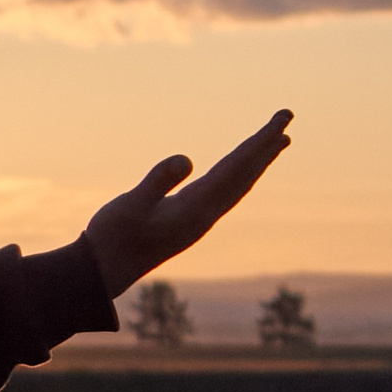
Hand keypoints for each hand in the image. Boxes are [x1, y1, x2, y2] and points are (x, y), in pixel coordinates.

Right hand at [85, 109, 292, 297]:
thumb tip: (186, 159)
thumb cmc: (113, 237)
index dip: (260, 143)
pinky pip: (224, 193)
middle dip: (267, 146)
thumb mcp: (130, 205)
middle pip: (245, 174)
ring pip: (238, 185)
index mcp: (197, 207)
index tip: (282, 122)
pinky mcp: (188, 222)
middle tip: (286, 119)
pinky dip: (239, 176)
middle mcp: (206, 214)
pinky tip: (237, 173)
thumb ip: (157, 182)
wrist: (104, 273)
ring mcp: (198, 220)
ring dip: (257, 162)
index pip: (236, 167)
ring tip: (276, 143)